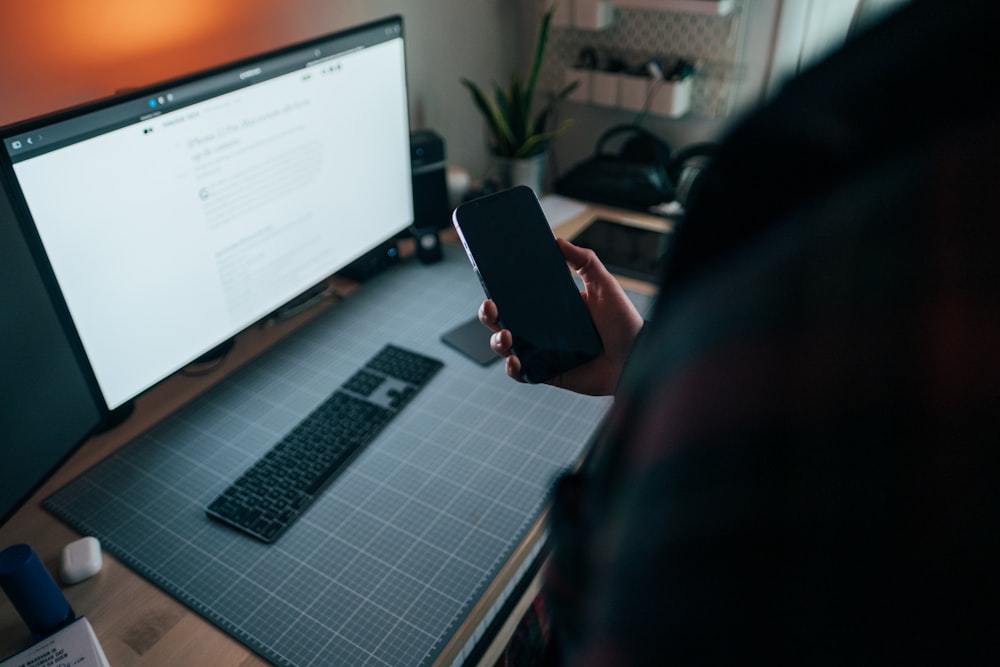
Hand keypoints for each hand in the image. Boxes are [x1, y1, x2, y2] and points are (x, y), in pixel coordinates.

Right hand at [478, 237, 643, 395]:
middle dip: (490, 315)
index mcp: (552, 307)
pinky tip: (514, 360)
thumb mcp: (604, 284)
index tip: (491, 282)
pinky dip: (513, 369)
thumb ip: (584, 260)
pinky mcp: (548, 374)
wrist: (638, 358)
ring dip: (497, 341)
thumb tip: (557, 240)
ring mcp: (543, 352)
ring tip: (506, 335)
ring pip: (507, 347)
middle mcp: (543, 330)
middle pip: (504, 321)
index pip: (518, 298)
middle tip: (491, 307)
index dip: (500, 291)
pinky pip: (522, 373)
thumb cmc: (624, 322)